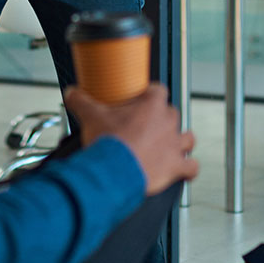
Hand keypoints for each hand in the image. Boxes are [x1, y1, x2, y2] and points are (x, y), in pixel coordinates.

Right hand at [65, 84, 198, 195]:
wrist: (114, 171)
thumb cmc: (108, 142)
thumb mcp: (90, 116)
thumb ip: (81, 101)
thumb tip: (72, 93)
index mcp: (152, 106)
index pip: (159, 91)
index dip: (151, 94)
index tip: (142, 99)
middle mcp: (168, 123)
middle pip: (172, 114)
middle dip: (162, 118)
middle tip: (146, 125)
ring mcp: (174, 145)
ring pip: (188, 138)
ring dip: (181, 141)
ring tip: (169, 144)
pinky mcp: (175, 167)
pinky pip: (191, 167)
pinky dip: (188, 169)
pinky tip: (183, 169)